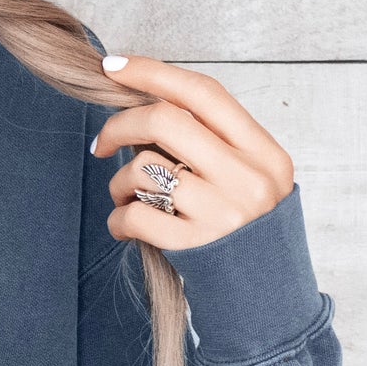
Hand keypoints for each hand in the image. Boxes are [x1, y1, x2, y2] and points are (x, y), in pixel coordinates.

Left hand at [87, 54, 295, 250]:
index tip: (114, 66)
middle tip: (101, 143)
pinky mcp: (195, 247)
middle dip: (121, 125)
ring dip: (119, 181)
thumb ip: (213, 145)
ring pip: (143, 169)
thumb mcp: (250, 179)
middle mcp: (247, 177)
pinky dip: (118, 218)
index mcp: (263, 152)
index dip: (154, 73)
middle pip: (166, 121)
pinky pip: (134, 215)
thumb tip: (145, 109)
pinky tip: (125, 226)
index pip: (203, 93)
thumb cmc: (246, 232)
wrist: (265, 299)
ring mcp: (222, 213)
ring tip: (125, 196)